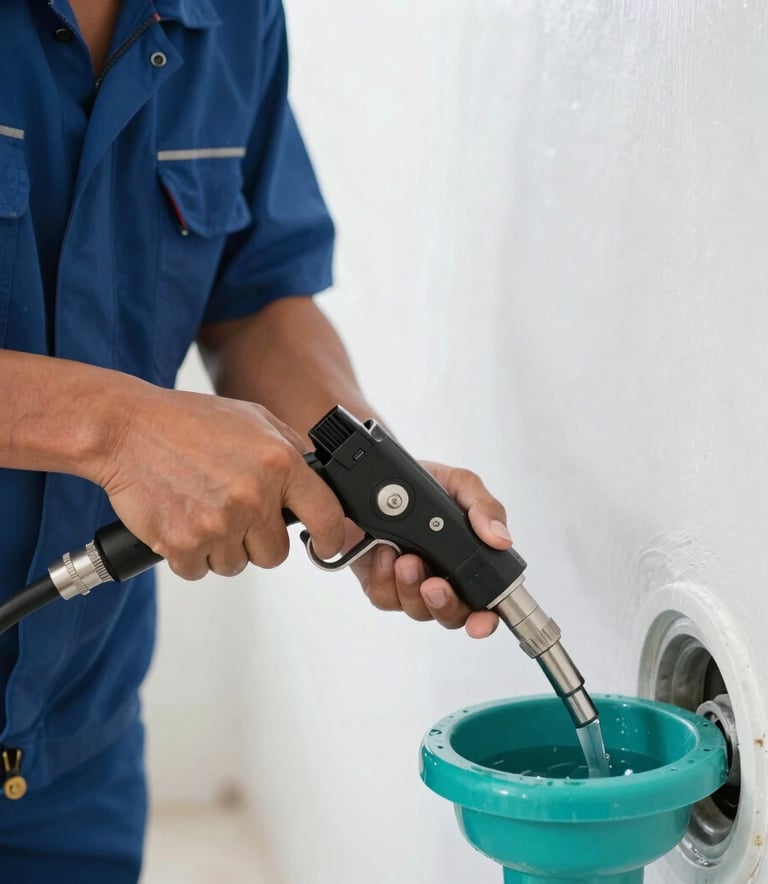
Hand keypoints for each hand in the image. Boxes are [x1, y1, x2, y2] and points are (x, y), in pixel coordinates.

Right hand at [97, 386, 345, 579]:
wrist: (127, 430)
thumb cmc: (188, 422)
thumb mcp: (254, 419)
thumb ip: (291, 450)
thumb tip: (318, 483)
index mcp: (279, 464)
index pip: (326, 516)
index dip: (332, 538)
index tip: (327, 545)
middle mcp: (253, 496)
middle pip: (274, 554)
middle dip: (258, 540)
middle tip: (236, 513)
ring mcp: (218, 524)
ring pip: (236, 564)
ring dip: (223, 547)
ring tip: (203, 509)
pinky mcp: (183, 544)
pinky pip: (200, 570)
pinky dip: (191, 554)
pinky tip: (183, 519)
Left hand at [350, 461, 510, 637]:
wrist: (375, 475)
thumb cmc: (421, 482)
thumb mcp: (458, 484)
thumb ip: (483, 507)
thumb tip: (501, 539)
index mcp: (466, 559)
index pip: (484, 602)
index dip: (484, 619)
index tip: (480, 622)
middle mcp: (440, 576)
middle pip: (450, 615)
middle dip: (443, 604)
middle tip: (434, 584)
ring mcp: (408, 582)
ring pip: (415, 609)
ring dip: (410, 587)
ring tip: (405, 558)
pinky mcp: (379, 581)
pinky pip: (383, 597)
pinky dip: (383, 577)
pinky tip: (383, 551)